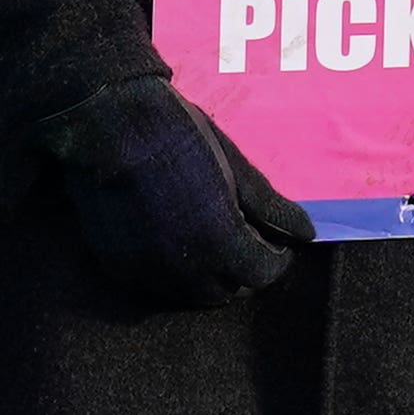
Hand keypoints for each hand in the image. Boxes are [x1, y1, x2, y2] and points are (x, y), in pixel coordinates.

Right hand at [26, 81, 314, 307]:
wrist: (107, 121)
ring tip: (206, 242)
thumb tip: (306, 233)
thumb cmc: (179, 134)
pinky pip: (154, 283)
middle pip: (226, 292)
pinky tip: (170, 240)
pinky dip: (169, 272)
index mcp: (220, 241)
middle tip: (241, 242)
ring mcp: (146, 271)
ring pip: (187, 294)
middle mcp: (184, 268)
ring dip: (204, 276)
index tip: (274, 243)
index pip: (262, 274)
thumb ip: (271, 206)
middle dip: (240, 271)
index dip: (275, 259)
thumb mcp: (234, 165)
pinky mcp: (117, 265)